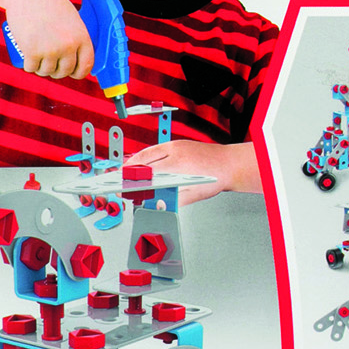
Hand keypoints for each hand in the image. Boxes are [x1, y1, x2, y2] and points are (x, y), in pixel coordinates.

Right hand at [6, 0, 92, 79]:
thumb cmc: (48, 2)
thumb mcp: (71, 18)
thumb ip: (75, 36)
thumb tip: (78, 55)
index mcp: (82, 37)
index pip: (85, 66)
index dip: (78, 73)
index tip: (72, 73)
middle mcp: (68, 46)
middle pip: (64, 72)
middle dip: (56, 72)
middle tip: (49, 64)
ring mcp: (50, 50)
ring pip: (46, 71)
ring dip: (41, 69)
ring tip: (37, 58)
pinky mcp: (32, 51)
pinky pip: (31, 68)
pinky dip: (28, 66)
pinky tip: (27, 59)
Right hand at [122, 141, 261, 204]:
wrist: (230, 163)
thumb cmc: (216, 178)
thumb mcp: (195, 194)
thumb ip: (174, 200)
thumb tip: (158, 205)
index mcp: (178, 165)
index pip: (149, 172)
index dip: (133, 180)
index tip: (123, 186)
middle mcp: (175, 152)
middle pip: (144, 160)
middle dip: (129, 170)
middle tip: (118, 179)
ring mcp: (176, 145)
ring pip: (148, 152)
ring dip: (134, 161)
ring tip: (123, 171)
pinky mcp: (177, 143)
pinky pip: (155, 148)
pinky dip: (144, 155)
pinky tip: (139, 162)